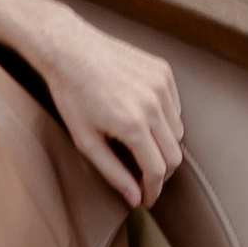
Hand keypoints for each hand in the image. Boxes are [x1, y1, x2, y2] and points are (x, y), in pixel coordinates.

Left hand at [0, 0, 184, 206]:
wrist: (70, 48)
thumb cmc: (72, 94)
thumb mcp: (86, 140)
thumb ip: (114, 172)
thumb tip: (136, 198)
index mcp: (133, 124)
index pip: (158, 171)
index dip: (154, 190)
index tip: (147, 197)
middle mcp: (153, 104)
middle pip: (174, 154)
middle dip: (162, 172)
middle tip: (145, 176)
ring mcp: (160, 84)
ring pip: (178, 131)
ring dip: (164, 145)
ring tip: (142, 145)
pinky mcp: (162, 70)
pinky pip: (175, 106)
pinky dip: (166, 118)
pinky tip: (145, 117)